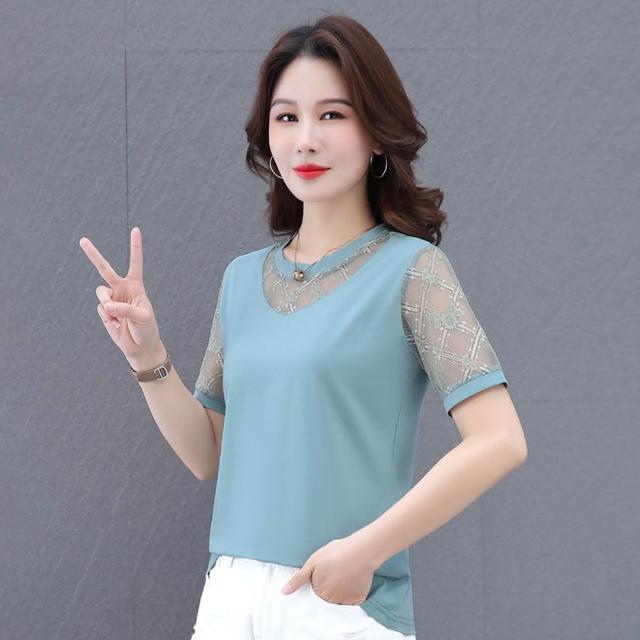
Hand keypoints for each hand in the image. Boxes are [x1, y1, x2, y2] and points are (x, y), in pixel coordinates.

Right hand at [79, 226, 162, 366]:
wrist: (140, 347)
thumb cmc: (147, 329)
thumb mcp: (142, 317)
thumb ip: (124, 309)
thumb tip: (106, 305)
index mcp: (136, 286)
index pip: (135, 263)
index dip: (135, 247)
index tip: (136, 230)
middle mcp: (122, 289)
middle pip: (105, 269)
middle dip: (93, 255)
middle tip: (82, 240)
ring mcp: (112, 300)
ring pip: (101, 294)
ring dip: (108, 304)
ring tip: (119, 318)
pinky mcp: (105, 312)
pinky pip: (101, 310)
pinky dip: (108, 318)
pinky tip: (116, 325)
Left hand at [280, 536, 374, 605]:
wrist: (361, 550)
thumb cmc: (335, 553)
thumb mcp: (313, 562)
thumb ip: (298, 579)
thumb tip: (284, 592)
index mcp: (319, 592)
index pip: (315, 594)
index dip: (319, 582)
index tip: (326, 573)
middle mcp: (331, 601)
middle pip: (327, 599)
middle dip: (329, 588)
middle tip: (336, 571)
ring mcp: (345, 601)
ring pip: (339, 600)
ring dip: (340, 591)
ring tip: (344, 574)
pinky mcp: (358, 599)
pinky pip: (352, 602)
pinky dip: (352, 592)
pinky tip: (353, 579)